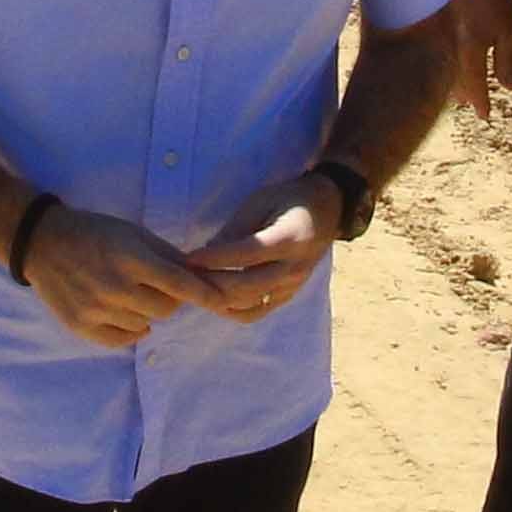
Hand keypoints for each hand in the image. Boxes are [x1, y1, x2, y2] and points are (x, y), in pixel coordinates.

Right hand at [21, 203, 227, 350]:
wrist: (43, 244)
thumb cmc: (95, 233)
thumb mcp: (133, 233)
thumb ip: (167, 255)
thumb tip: (202, 276)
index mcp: (130, 258)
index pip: (180, 284)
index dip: (205, 294)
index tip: (224, 302)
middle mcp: (114, 286)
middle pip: (166, 309)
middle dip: (168, 298)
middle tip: (153, 285)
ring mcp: (96, 309)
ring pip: (145, 324)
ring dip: (145, 312)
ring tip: (128, 293)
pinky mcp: (81, 326)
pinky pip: (122, 340)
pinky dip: (129, 329)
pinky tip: (121, 311)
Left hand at [179, 180, 333, 322]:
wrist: (327, 211)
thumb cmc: (290, 199)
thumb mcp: (262, 201)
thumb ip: (236, 229)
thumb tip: (205, 254)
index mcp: (290, 238)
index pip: (246, 254)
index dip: (215, 258)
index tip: (188, 258)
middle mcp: (294, 267)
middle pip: (246, 286)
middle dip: (211, 283)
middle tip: (184, 276)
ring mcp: (293, 286)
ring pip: (249, 303)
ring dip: (218, 298)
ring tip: (194, 288)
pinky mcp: (288, 296)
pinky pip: (257, 312)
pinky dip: (232, 310)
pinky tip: (214, 300)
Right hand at [447, 0, 511, 113]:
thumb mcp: (508, 30)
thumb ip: (506, 61)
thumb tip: (510, 88)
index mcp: (472, 49)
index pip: (476, 85)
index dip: (480, 102)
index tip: (485, 115)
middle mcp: (452, 46)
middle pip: (455, 80)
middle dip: (464, 94)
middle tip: (469, 105)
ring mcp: (440, 36)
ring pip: (444, 67)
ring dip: (452, 80)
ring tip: (458, 91)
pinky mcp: (433, 25)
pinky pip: (437, 51)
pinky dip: (444, 61)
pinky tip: (448, 62)